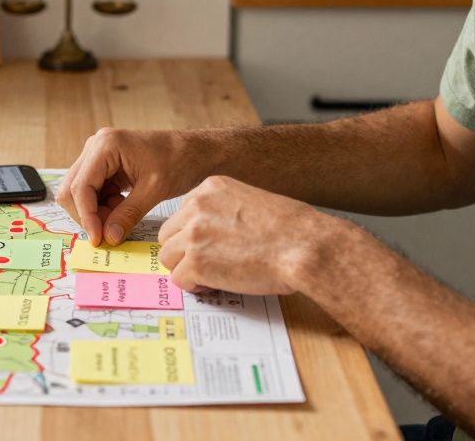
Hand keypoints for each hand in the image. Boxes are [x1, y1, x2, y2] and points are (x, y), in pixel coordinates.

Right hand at [57, 128, 204, 246]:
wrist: (195, 151)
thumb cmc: (179, 161)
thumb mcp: (154, 190)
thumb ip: (128, 215)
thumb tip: (108, 238)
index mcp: (105, 145)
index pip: (80, 187)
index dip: (87, 217)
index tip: (98, 239)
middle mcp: (96, 147)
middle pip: (73, 189)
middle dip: (88, 215)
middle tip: (108, 233)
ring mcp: (98, 155)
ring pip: (80, 193)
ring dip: (96, 212)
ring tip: (120, 219)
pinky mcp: (104, 165)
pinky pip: (93, 192)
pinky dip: (103, 207)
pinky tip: (122, 210)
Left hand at [157, 175, 341, 295]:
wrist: (305, 246)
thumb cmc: (292, 230)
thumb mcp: (253, 202)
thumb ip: (226, 211)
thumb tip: (216, 232)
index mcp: (211, 188)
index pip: (182, 213)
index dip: (193, 234)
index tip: (208, 246)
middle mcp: (197, 206)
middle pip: (169, 235)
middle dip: (183, 252)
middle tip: (207, 264)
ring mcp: (194, 234)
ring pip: (168, 257)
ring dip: (187, 270)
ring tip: (212, 276)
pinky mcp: (197, 262)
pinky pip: (179, 279)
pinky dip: (194, 286)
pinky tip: (216, 285)